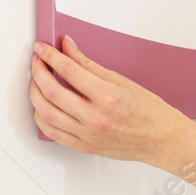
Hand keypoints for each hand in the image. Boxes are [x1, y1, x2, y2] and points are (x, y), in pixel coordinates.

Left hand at [29, 34, 190, 166]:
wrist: (161, 139)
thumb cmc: (149, 111)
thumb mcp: (122, 81)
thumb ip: (89, 65)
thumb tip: (68, 48)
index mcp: (108, 97)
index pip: (69, 70)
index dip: (51, 56)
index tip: (42, 48)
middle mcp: (95, 117)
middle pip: (52, 91)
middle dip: (38, 71)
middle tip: (37, 61)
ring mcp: (87, 134)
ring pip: (46, 113)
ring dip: (35, 94)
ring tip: (36, 81)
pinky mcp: (83, 146)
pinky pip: (52, 132)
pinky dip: (41, 117)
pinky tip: (42, 105)